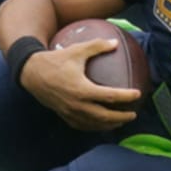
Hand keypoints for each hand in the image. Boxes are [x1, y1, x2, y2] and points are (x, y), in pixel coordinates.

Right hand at [18, 39, 141, 130]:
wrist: (32, 73)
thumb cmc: (57, 60)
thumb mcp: (78, 50)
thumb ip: (98, 46)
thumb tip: (116, 43)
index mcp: (82, 90)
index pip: (109, 96)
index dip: (125, 97)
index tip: (138, 94)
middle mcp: (76, 105)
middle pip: (103, 116)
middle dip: (121, 117)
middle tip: (134, 114)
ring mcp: (69, 112)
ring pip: (93, 124)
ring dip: (109, 125)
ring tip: (122, 122)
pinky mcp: (63, 115)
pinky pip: (82, 126)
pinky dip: (94, 127)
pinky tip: (102, 124)